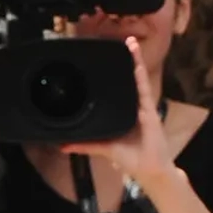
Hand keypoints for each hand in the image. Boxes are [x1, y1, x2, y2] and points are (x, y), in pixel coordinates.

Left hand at [65, 34, 181, 189]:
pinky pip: (143, 89)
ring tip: (130, 44)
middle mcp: (134, 107)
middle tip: (121, 42)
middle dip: (128, 60)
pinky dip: (140, 75)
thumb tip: (62, 145)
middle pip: (130, 79)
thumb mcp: (103, 148)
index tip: (107, 59)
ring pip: (137, 79)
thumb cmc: (132, 159)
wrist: (150, 171)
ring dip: (135, 61)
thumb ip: (84, 144)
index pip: (119, 89)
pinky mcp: (149, 111)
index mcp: (125, 113)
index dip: (115, 73)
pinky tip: (136, 63)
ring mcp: (143, 108)